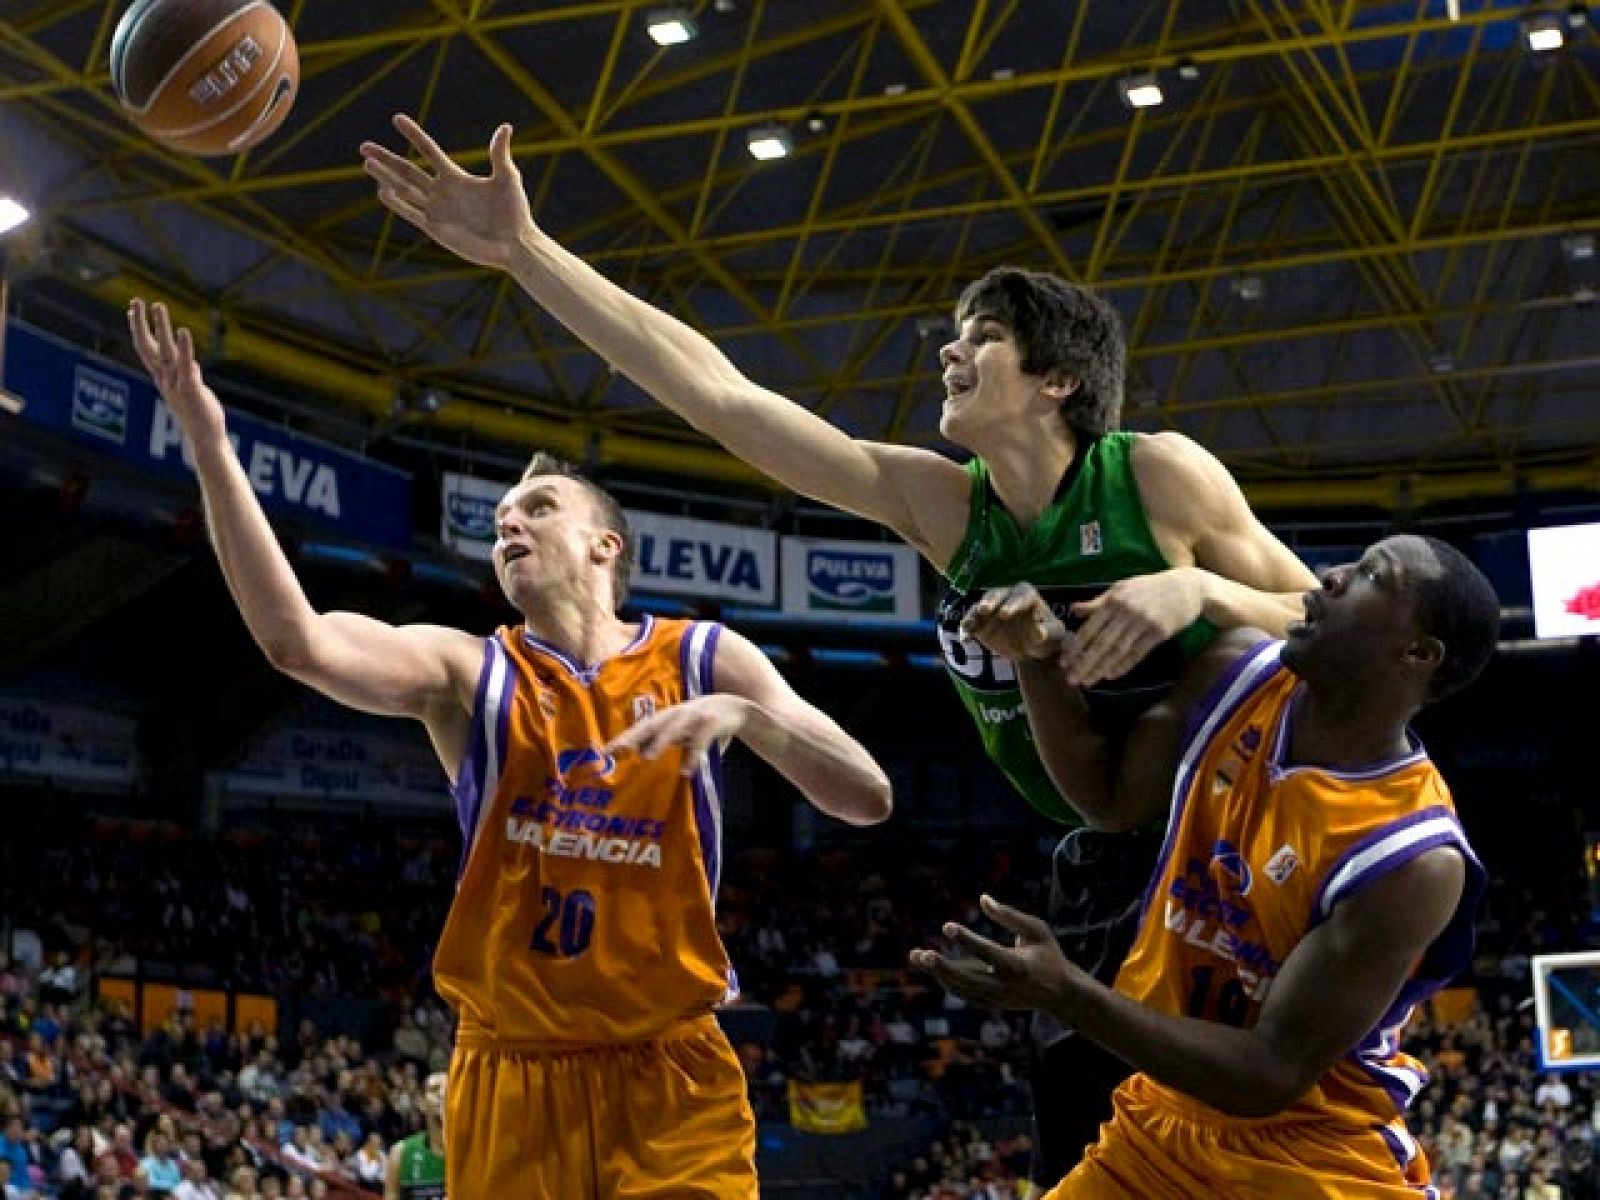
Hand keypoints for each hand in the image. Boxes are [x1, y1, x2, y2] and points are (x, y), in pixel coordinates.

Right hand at [127, 298, 225, 445]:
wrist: (206, 438)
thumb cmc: (199, 415)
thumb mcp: (190, 389)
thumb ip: (187, 374)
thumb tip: (191, 363)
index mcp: (162, 378)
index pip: (145, 349)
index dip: (138, 329)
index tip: (133, 309)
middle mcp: (165, 378)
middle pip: (146, 347)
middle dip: (139, 323)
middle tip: (136, 300)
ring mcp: (176, 383)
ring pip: (164, 351)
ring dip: (160, 327)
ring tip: (157, 305)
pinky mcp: (191, 389)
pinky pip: (186, 366)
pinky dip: (184, 348)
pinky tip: (183, 331)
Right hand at [361, 116, 534, 270]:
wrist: (515, 245)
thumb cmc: (515, 213)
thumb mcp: (507, 178)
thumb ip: (499, 153)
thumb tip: (505, 126)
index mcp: (456, 178)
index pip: (429, 151)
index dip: (414, 135)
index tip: (397, 119)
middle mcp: (442, 192)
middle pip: (407, 171)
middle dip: (386, 158)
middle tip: (363, 146)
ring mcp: (437, 211)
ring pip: (404, 190)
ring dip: (385, 176)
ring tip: (366, 163)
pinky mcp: (436, 229)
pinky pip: (412, 213)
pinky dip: (397, 203)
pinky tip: (382, 190)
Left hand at [606, 695, 752, 773]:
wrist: (739, 708)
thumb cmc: (703, 723)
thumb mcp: (683, 731)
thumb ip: (664, 740)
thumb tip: (641, 754)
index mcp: (667, 716)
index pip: (641, 727)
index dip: (624, 737)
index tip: (605, 751)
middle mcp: (677, 713)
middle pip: (651, 724)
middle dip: (634, 736)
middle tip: (618, 750)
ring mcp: (694, 715)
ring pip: (673, 728)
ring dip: (660, 741)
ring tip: (648, 757)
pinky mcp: (711, 722)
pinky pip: (699, 741)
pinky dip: (693, 756)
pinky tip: (687, 771)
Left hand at [909, 894, 1082, 1015]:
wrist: (1059, 994)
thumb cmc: (1048, 955)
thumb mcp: (1036, 930)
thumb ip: (1010, 916)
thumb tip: (982, 899)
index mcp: (1018, 966)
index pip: (987, 953)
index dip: (966, 939)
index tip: (946, 925)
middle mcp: (1004, 986)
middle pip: (968, 980)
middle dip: (943, 968)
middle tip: (921, 954)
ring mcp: (996, 998)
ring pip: (961, 989)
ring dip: (938, 973)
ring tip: (916, 955)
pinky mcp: (990, 1003)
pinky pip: (963, 992)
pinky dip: (946, 979)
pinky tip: (931, 964)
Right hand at [960, 583, 1067, 663]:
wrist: (1031, 649)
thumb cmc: (1047, 636)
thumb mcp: (1054, 635)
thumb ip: (1048, 632)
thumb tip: (1040, 632)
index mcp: (1027, 595)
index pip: (1020, 596)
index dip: (1013, 604)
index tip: (1005, 614)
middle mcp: (1006, 597)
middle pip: (996, 595)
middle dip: (989, 601)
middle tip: (984, 610)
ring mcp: (991, 609)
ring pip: (979, 607)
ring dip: (973, 614)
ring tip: (968, 624)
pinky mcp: (980, 622)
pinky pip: (970, 624)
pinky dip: (966, 630)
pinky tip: (966, 640)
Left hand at [1065, 567, 1204, 686]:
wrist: (1187, 587)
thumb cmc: (1151, 586)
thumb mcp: (1122, 587)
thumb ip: (1098, 601)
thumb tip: (1074, 610)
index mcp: (1114, 600)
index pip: (1090, 628)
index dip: (1076, 647)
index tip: (1064, 662)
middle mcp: (1126, 611)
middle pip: (1101, 642)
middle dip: (1085, 663)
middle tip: (1072, 679)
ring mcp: (1143, 622)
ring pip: (1118, 650)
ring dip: (1101, 668)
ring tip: (1088, 681)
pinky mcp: (1159, 633)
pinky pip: (1137, 653)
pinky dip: (1123, 666)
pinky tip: (1111, 675)